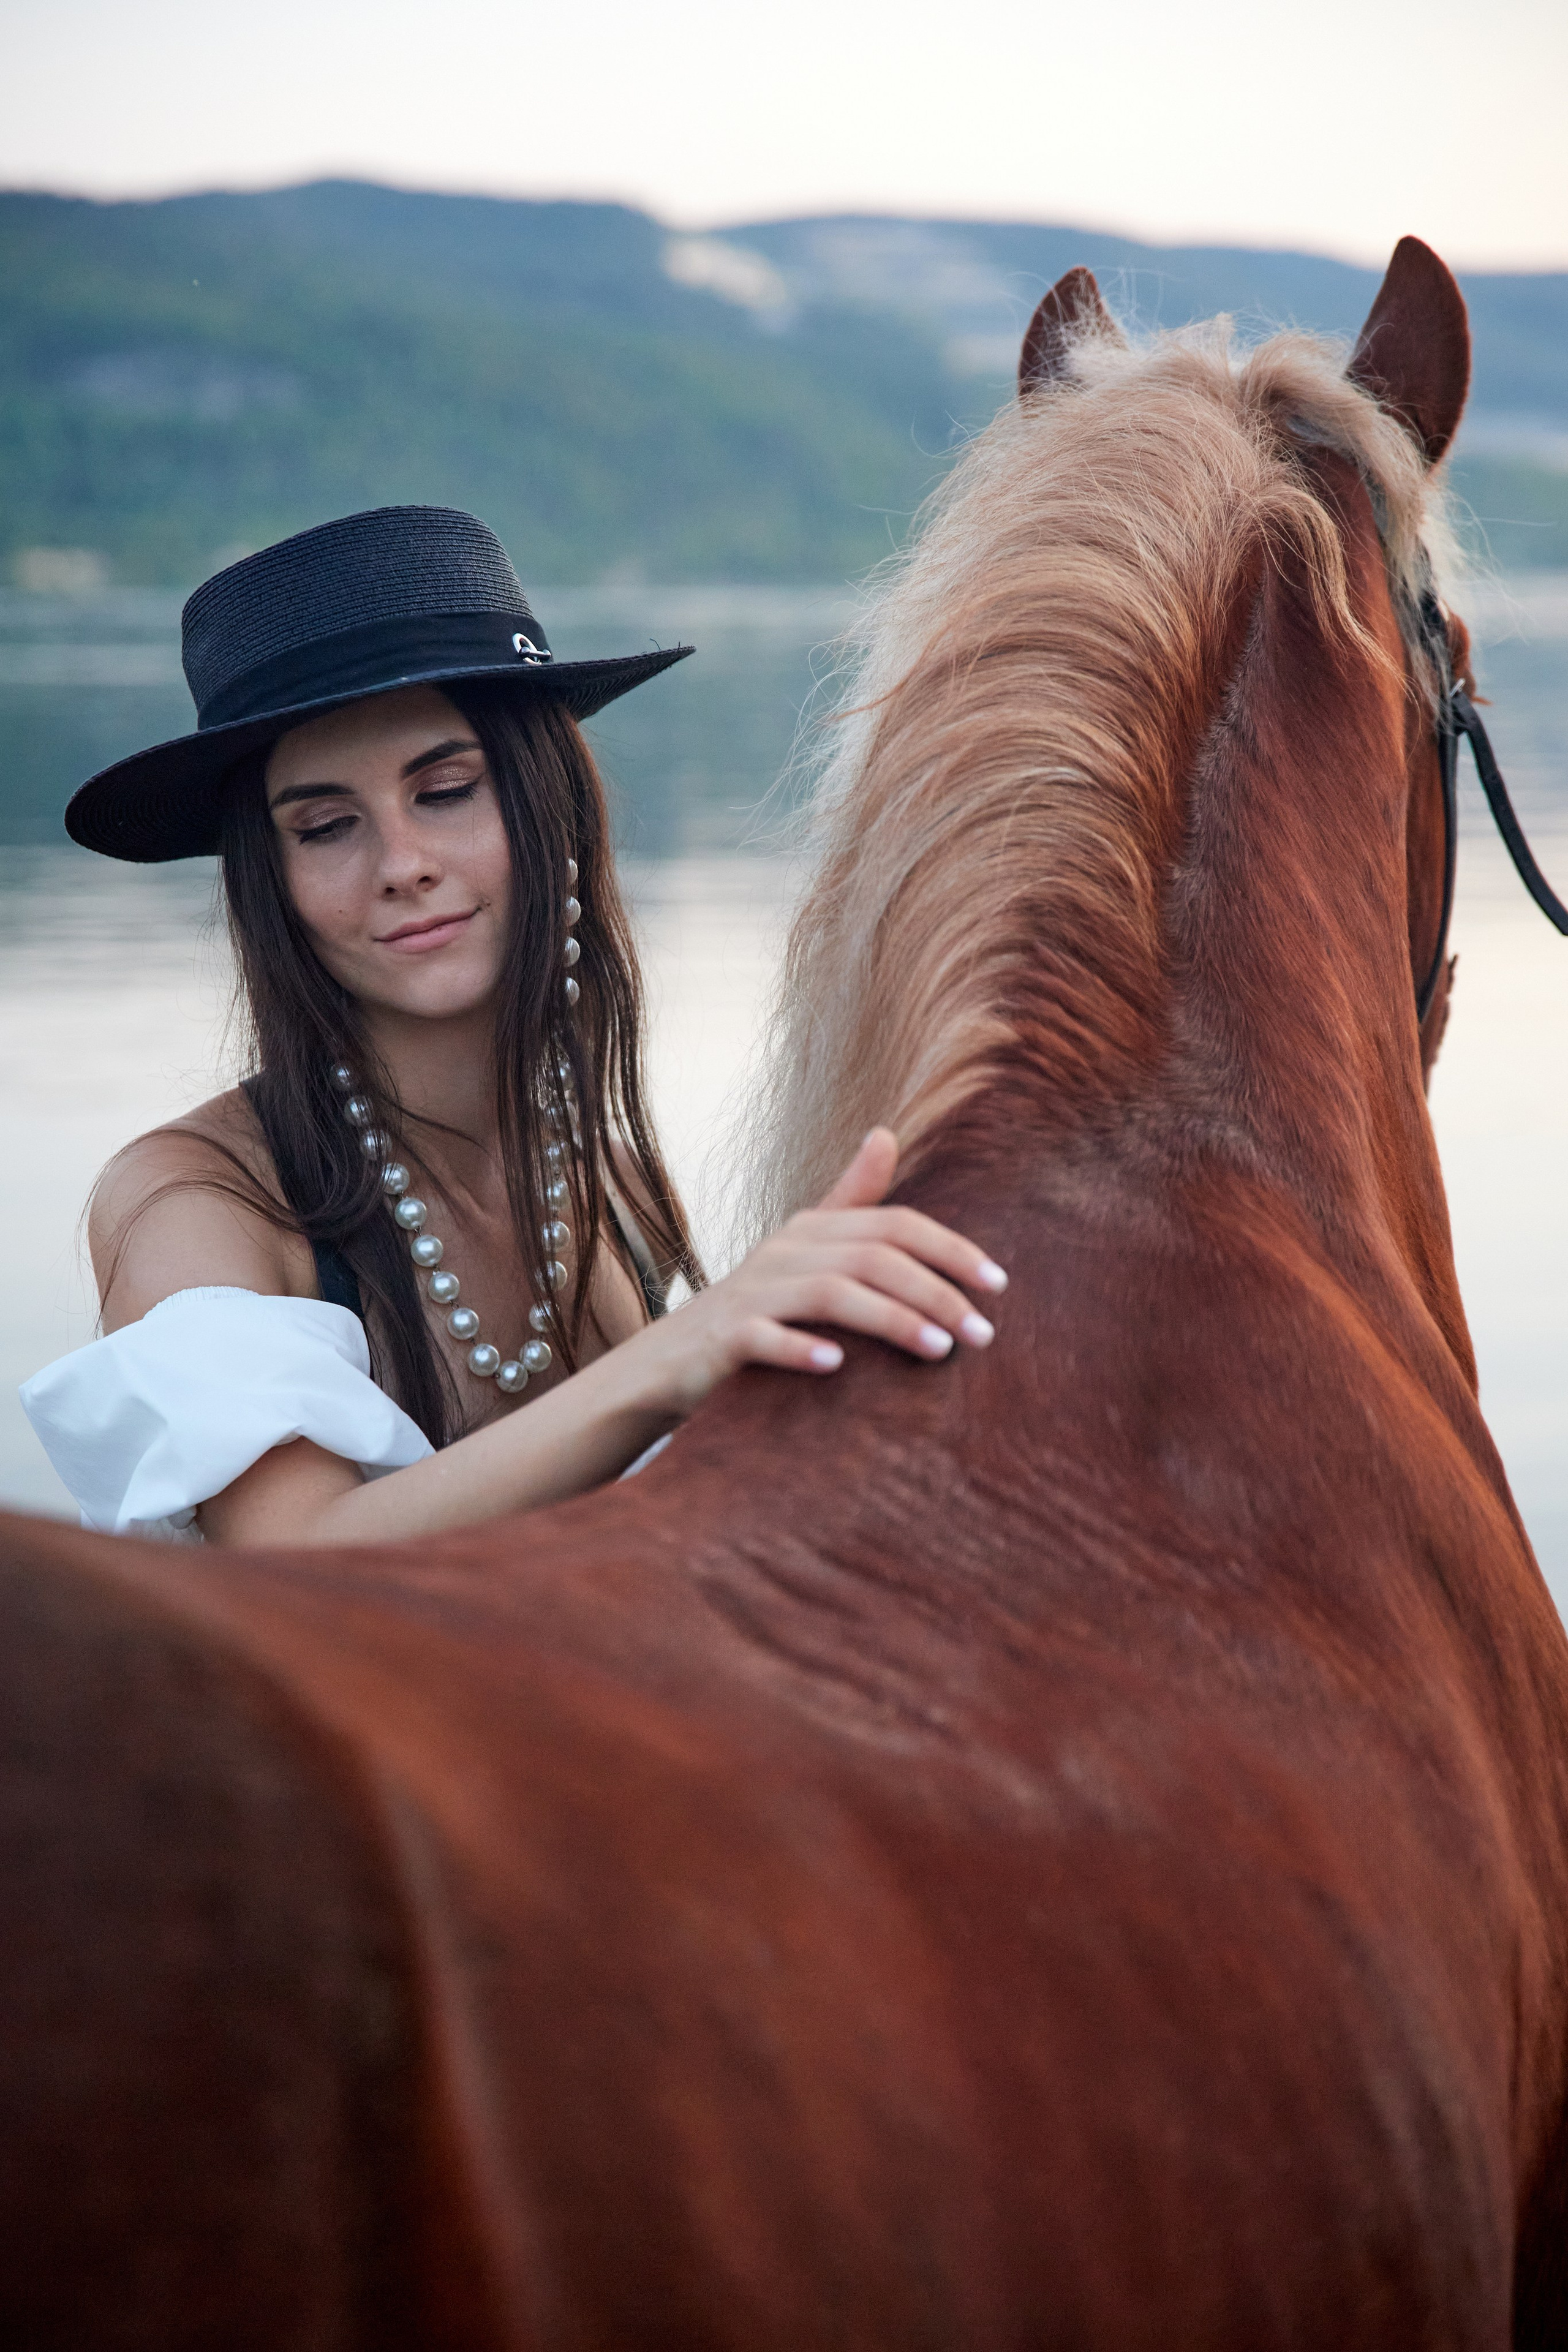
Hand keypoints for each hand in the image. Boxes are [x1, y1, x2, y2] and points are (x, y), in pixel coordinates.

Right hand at [612, 1128, 1007, 1420]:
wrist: (671, 1360)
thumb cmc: (755, 1307)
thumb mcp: (803, 1249)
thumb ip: (849, 1198)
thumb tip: (885, 1134)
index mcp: (812, 1229)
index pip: (894, 1224)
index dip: (950, 1248)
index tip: (998, 1285)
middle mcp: (785, 1251)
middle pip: (872, 1256)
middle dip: (936, 1292)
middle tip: (984, 1334)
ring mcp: (752, 1293)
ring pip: (830, 1293)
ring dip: (891, 1318)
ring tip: (939, 1350)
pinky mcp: (724, 1337)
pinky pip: (764, 1336)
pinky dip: (800, 1347)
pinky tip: (837, 1366)